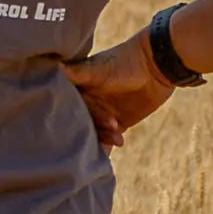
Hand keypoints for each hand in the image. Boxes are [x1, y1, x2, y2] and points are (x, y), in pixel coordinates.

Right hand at [65, 33, 173, 150]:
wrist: (158, 65)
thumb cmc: (126, 61)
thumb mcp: (99, 68)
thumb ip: (78, 72)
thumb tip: (55, 66)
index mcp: (79, 88)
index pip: (66, 107)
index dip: (67, 116)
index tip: (70, 125)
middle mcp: (88, 102)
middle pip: (80, 123)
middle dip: (87, 130)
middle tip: (99, 132)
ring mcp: (103, 113)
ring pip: (94, 132)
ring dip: (102, 137)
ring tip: (116, 135)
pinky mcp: (119, 123)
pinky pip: (109, 138)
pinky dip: (108, 146)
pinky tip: (110, 152)